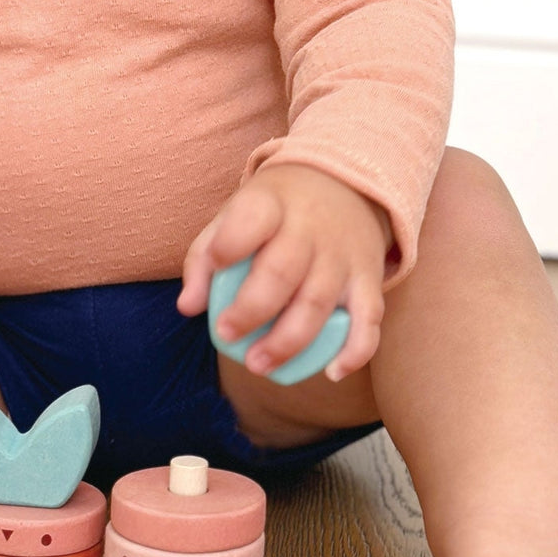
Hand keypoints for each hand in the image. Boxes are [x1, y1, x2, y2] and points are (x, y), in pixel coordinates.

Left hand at [177, 163, 390, 381]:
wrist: (346, 184)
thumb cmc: (276, 210)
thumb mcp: (236, 214)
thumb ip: (205, 257)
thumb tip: (188, 307)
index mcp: (271, 204)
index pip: (252, 219)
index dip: (231, 245)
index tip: (218, 264)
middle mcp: (310, 229)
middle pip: (282, 272)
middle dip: (252, 311)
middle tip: (227, 336)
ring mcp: (342, 256)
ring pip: (318, 303)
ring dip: (288, 342)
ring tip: (257, 364)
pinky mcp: (368, 278)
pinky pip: (369, 319)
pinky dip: (356, 350)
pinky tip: (332, 372)